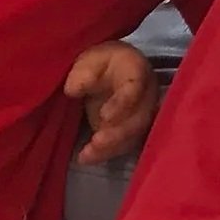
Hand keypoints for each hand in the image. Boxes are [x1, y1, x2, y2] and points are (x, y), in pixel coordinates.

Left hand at [64, 41, 158, 164]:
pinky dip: (105, 153)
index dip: (122, 103)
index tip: (104, 116)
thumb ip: (82, 73)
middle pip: (140, 117)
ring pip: (133, 135)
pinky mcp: (129, 129)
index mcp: (136, 70)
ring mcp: (140, 113)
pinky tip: (85, 158)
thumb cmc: (97, 65)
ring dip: (112, 147)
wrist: (104, 73)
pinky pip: (123, 144)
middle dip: (119, 133)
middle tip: (96, 142)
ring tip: (86, 155)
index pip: (135, 87)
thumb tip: (73, 89)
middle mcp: (146, 94)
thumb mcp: (87, 62)